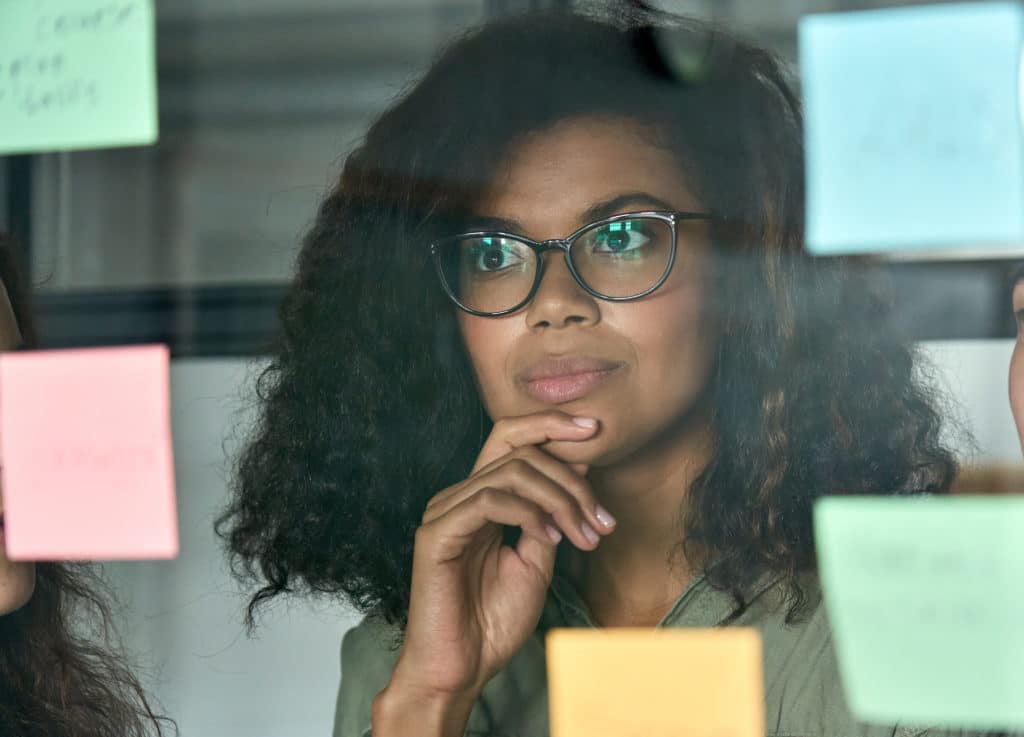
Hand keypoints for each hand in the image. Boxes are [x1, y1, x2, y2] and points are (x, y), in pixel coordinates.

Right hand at [389, 411, 615, 703]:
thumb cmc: (494, 620)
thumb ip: (552, 514)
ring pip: (510, 472)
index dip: (550, 425)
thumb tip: (580, 465)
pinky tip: (550, 537)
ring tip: (585, 536)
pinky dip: (529, 513)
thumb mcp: (538, 559)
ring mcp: (444, 512)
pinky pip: (489, 500)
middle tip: (601, 520)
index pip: (511, 438)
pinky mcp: (436, 534)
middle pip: (519, 450)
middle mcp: (458, 496)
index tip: (595, 430)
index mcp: (480, 498)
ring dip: (560, 500)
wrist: (462, 669)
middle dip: (571, 479)